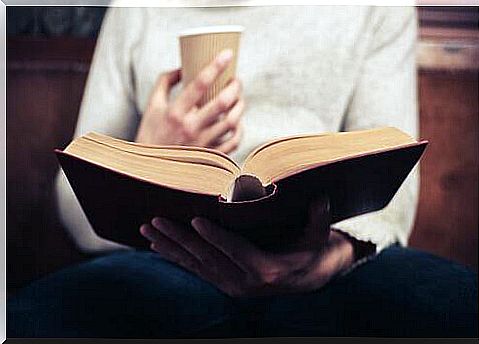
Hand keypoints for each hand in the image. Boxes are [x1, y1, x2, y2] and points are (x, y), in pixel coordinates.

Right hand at [135, 49, 243, 153]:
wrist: (152, 167)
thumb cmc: (152, 134)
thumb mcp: (152, 106)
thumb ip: (165, 82)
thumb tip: (183, 66)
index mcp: (175, 112)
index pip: (199, 84)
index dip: (216, 66)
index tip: (227, 54)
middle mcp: (190, 128)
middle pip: (222, 102)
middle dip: (235, 86)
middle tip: (236, 80)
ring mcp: (202, 144)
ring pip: (232, 121)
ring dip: (240, 106)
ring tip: (239, 98)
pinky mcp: (210, 156)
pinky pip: (234, 142)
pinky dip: (240, 130)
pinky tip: (237, 122)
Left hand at [140, 197, 358, 296]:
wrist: (305, 280)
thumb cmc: (309, 251)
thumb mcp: (318, 237)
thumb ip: (318, 218)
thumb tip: (321, 196)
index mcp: (266, 269)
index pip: (236, 250)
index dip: (216, 236)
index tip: (195, 220)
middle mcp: (244, 282)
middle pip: (207, 257)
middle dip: (180, 238)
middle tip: (156, 220)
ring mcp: (231, 286)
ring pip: (196, 265)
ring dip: (170, 248)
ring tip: (148, 231)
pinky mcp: (223, 284)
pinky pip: (196, 270)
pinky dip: (176, 258)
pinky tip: (157, 247)